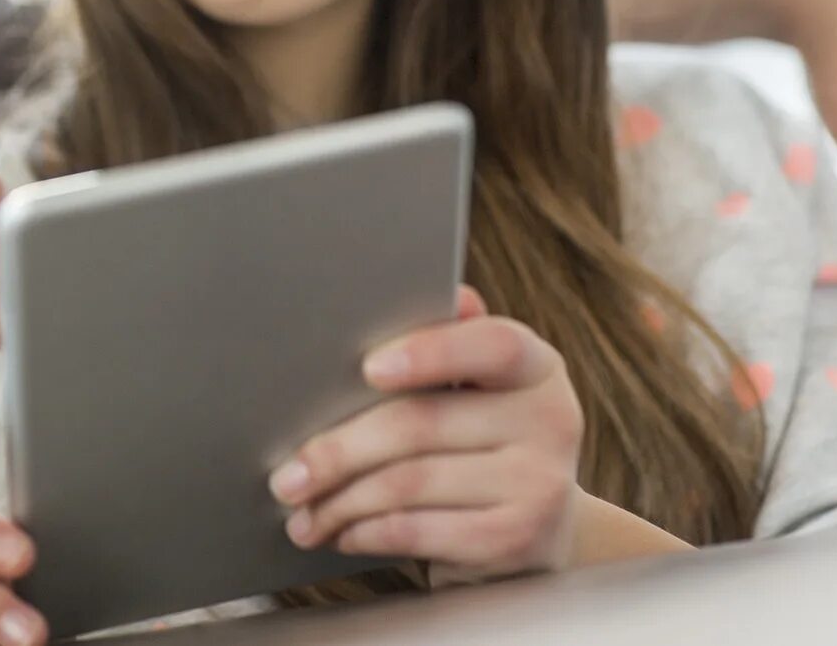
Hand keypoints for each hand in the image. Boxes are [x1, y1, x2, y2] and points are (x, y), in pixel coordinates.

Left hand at [268, 287, 582, 583]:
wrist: (541, 533)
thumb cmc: (484, 442)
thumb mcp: (479, 390)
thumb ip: (450, 342)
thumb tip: (445, 296)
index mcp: (536, 367)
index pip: (492, 345)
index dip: (430, 351)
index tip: (367, 367)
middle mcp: (551, 420)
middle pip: (422, 423)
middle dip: (338, 451)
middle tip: (285, 475)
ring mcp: (539, 484)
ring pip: (409, 482)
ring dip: (340, 501)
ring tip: (300, 512)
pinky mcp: (517, 540)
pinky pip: (419, 531)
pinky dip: (367, 532)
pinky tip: (341, 532)